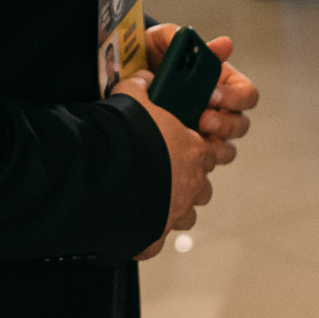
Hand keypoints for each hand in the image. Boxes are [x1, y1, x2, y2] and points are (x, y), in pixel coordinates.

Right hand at [111, 71, 214, 260]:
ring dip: (172, 206)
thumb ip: (145, 86)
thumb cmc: (128, 133)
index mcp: (195, 152)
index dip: (196, 147)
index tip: (184, 146)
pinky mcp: (154, 237)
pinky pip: (154, 240)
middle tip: (166, 171)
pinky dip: (146, 234)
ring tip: (151, 197)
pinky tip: (131, 224)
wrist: (107, 172)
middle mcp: (191, 186)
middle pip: (201, 186)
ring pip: (185, 214)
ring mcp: (174, 213)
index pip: (211, 151)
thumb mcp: (136, 95)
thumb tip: (145, 78)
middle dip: (187, 179)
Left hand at [144, 24, 257, 164]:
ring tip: (193, 135)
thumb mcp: (160, 40)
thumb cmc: (150, 56)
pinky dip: (198, 160)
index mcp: (221, 82)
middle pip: (240, 124)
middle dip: (225, 123)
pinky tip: (182, 150)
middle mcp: (219, 109)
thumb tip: (222, 44)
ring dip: (214, 145)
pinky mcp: (190, 150)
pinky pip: (205, 163)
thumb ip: (184, 37)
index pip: (247, 93)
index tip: (213, 93)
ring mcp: (205, 132)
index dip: (235, 96)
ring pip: (227, 148)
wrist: (123, 79)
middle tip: (203, 119)